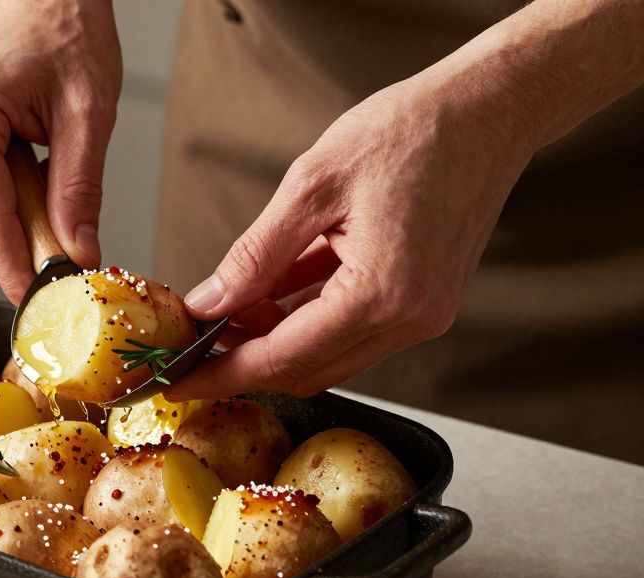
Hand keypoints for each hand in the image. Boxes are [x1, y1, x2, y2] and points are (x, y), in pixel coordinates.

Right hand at [0, 0, 120, 300]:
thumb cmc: (62, 31)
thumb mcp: (89, 111)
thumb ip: (80, 189)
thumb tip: (78, 251)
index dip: (16, 270)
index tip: (42, 302)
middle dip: (16, 247)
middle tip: (67, 235)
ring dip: (6, 222)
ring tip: (43, 176)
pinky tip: (21, 166)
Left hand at [170, 74, 537, 398]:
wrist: (487, 109)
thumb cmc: (409, 132)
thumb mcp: (310, 186)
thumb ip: (254, 256)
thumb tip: (209, 305)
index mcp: (382, 294)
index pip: (282, 359)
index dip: (222, 374)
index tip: (178, 381)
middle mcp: (409, 319)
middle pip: (306, 370)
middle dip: (244, 361)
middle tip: (193, 341)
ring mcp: (422, 315)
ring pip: (327, 354)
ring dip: (275, 338)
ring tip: (231, 304)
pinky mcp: (424, 302)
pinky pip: (351, 328)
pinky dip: (307, 317)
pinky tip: (272, 291)